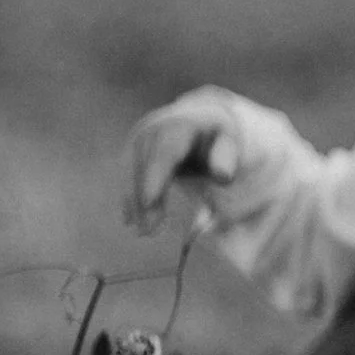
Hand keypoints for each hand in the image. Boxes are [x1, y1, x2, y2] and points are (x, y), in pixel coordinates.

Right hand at [123, 89, 244, 231]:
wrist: (198, 122)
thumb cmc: (216, 138)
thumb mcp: (228, 143)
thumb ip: (226, 158)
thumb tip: (224, 176)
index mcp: (180, 126)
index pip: (166, 152)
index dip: (156, 175)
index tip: (150, 200)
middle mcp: (153, 130)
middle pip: (144, 165)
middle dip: (143, 197)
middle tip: (148, 231)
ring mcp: (138, 140)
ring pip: (130, 173)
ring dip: (134, 203)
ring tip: (143, 231)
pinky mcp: (131, 152)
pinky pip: (127, 176)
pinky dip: (129, 198)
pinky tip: (130, 220)